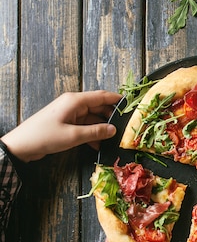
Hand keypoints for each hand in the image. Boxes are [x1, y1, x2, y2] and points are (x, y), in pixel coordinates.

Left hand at [1, 90, 121, 162]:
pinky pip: (84, 125)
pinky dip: (91, 133)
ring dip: (101, 128)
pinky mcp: (65, 123)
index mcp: (75, 101)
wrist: (20, 146)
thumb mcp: (73, 136)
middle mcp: (73, 104)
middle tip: (123, 127)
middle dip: (110, 116)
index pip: (102, 96)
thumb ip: (96, 132)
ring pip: (92, 117)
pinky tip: (98, 144)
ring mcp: (69, 113)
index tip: (131, 105)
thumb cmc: (44, 136)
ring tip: (112, 138)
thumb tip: (113, 130)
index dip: (117, 99)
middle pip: (98, 106)